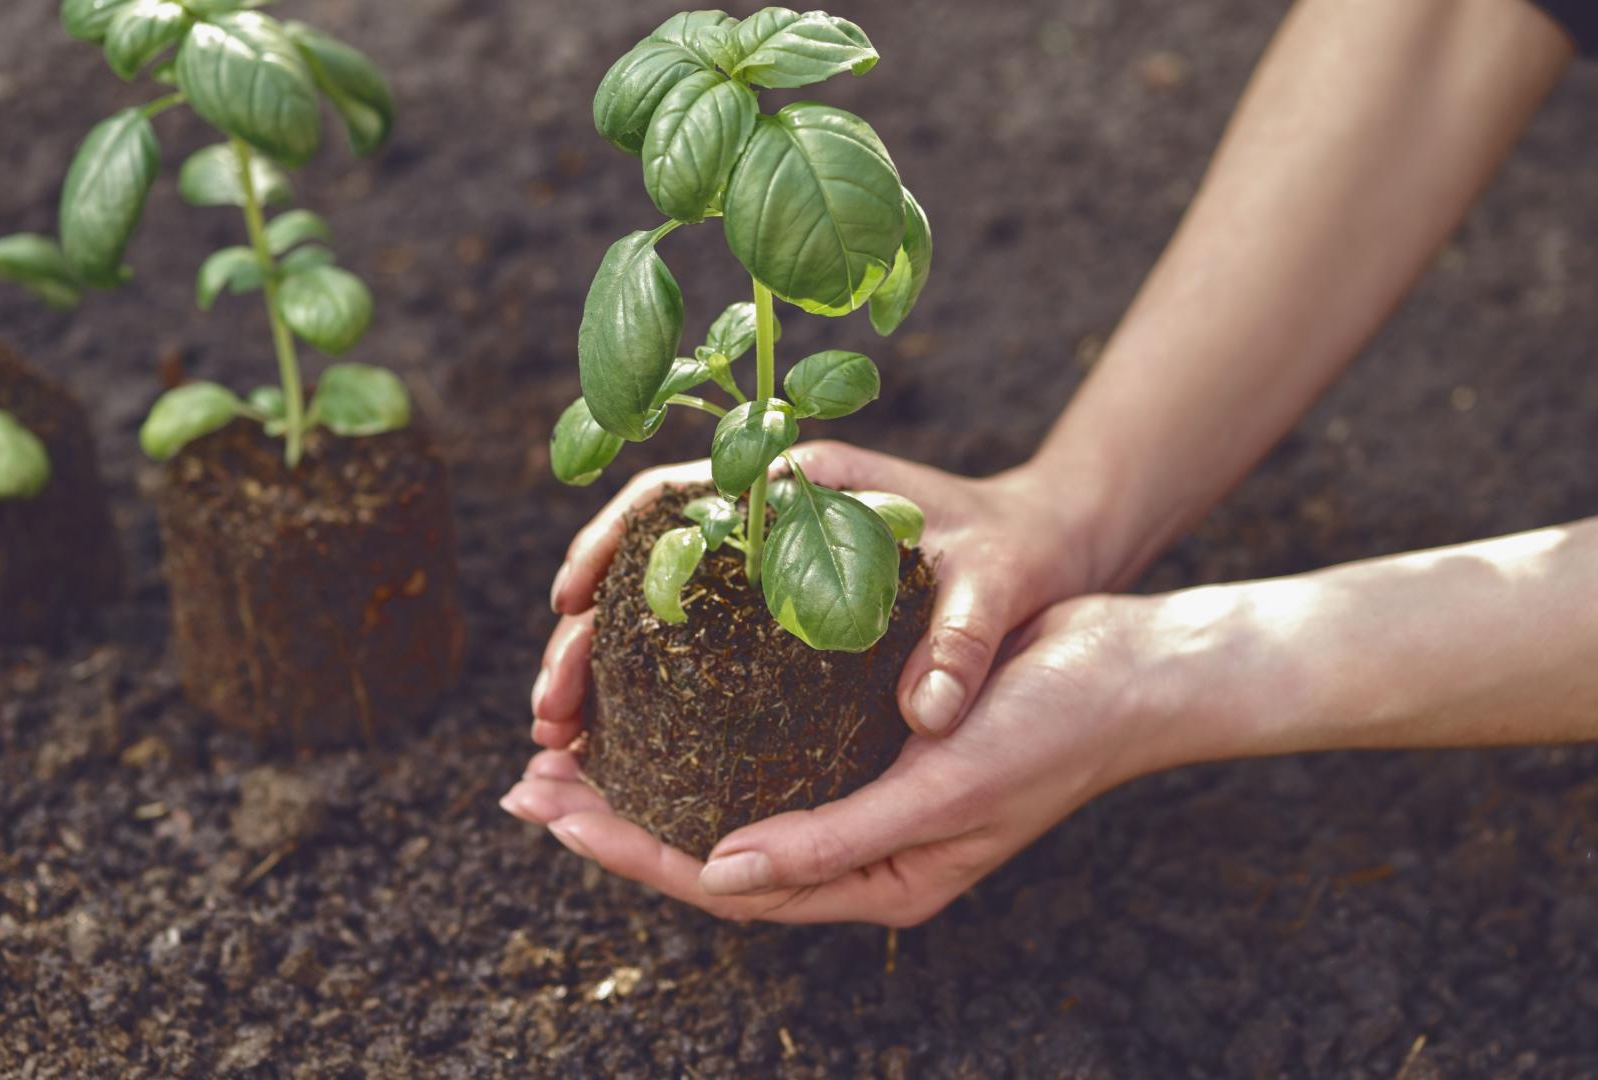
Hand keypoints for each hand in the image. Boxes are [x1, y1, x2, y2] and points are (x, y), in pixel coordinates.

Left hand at [505, 592, 1282, 924]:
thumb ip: (833, 841)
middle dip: (616, 821)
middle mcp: (862, 853)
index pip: (727, 885)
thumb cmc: (1049, 728)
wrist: (1126, 666)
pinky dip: (703, 739)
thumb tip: (718, 872)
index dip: (631, 851)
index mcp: (879, 884)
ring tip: (569, 751)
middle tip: (528, 780)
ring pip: (731, 804)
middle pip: (713, 851)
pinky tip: (661, 712)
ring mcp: (865, 800)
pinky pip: (767, 756)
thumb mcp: (942, 790)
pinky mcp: (870, 746)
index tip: (551, 807)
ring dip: (649, 782)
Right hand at [535, 440, 1112, 744]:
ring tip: (564, 738)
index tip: (567, 601)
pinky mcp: (782, 605)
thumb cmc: (1019, 552)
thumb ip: (961, 640)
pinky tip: (627, 739)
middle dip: (582, 632)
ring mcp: (770, 561)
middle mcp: (770, 516)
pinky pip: (695, 636)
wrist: (1050, 544)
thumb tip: (930, 714)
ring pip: (657, 604)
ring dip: (602, 665)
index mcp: (804, 483)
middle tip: (548, 711)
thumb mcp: (995, 585)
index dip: (608, 544)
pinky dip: (651, 682)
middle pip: (642, 560)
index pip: (675, 496)